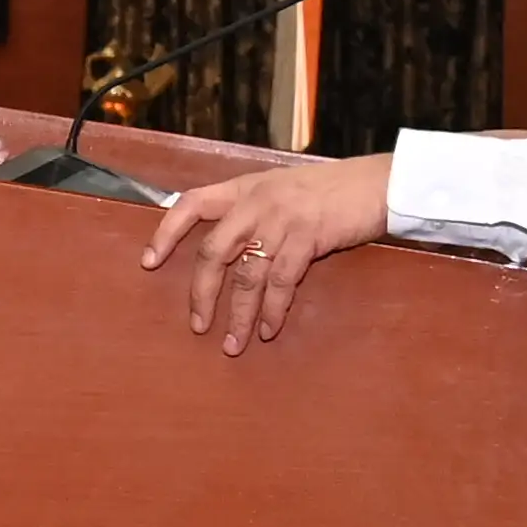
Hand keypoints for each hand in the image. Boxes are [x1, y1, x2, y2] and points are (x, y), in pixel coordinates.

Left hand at [139, 150, 402, 353]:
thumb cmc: (331, 191)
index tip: (148, 261)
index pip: (191, 204)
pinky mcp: (308, 237)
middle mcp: (256, 202)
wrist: (378, 183)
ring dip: (239, 314)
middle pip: (213, 251)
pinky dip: (273, 311)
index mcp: (244, 188)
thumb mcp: (283, 190)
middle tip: (198, 326)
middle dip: (202, 293)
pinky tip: (269, 329)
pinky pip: (281, 282)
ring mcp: (281, 219)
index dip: (166, 232)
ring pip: (247, 275)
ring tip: (233, 343)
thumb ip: (254, 212)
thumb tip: (230, 251)